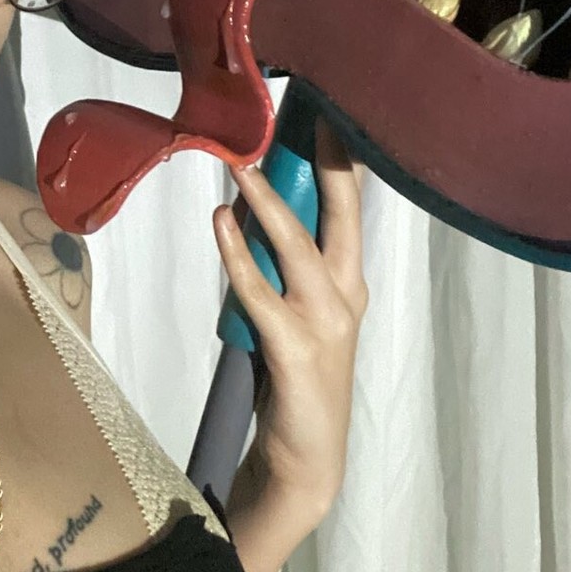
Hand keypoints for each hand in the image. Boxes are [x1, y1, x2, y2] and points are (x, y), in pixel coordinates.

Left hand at [213, 117, 368, 511]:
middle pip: (340, 215)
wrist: (306, 458)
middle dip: (324, 163)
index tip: (327, 113)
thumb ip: (283, 268)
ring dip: (266, 202)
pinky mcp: (293, 348)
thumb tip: (246, 208)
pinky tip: (219, 224)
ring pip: (296, 246)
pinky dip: (237, 255)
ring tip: (240, 163)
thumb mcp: (298, 313)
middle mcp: (347, 294)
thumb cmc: (296, 381)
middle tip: (306, 113)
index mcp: (351, 283)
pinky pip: (259, 291)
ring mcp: (324, 322)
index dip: (341, 161)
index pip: (351, 209)